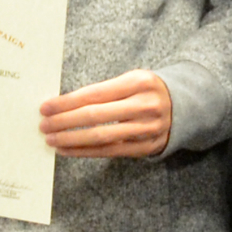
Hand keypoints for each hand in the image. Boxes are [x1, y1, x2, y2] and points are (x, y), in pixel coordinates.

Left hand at [42, 68, 173, 157]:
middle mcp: (145, 105)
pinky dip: (85, 151)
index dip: (67, 102)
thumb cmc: (147, 92)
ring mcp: (148, 128)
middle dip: (64, 121)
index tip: (46, 107)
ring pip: (101, 136)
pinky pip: (110, 151)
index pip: (94, 94)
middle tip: (43, 125)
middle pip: (95, 116)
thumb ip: (104, 91)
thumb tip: (63, 104)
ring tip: (51, 139)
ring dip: (71, 139)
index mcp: (138, 82)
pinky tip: (67, 150)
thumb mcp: (132, 80)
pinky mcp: (147, 147)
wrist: (187, 106)